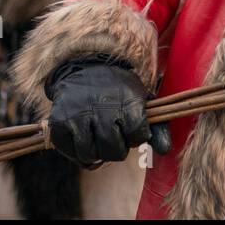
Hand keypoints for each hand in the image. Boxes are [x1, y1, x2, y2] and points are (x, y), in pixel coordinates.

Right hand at [45, 57, 170, 165]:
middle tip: (113, 135)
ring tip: (98, 138)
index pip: (138, 136)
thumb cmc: (118, 91)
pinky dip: (78, 152)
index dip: (136, 136)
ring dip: (96, 152)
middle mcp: (102, 109)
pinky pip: (72, 153)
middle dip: (117, 148)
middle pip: (114, 151)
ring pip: (91, 155)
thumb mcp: (141, 100)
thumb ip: (157, 127)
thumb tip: (165, 150)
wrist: (85, 69)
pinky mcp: (59, 123)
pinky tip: (84, 139)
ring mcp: (78, 116)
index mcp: (127, 101)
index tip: (131, 126)